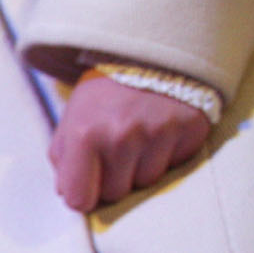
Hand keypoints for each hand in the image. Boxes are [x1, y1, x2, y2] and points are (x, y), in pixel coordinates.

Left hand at [49, 72, 210, 212]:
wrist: (151, 53)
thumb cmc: (105, 92)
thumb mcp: (71, 117)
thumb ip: (63, 157)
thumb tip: (70, 194)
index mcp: (84, 134)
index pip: (79, 199)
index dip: (82, 195)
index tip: (86, 187)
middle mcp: (122, 136)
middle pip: (115, 194)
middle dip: (113, 179)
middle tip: (115, 151)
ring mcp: (159, 133)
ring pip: (147, 182)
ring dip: (141, 167)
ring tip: (139, 137)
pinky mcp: (190, 129)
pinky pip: (175, 165)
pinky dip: (167, 154)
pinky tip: (160, 131)